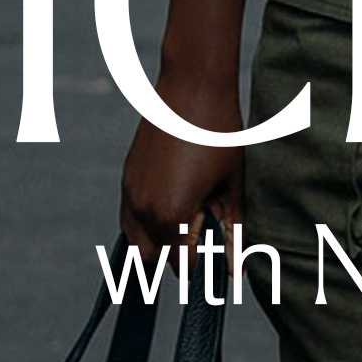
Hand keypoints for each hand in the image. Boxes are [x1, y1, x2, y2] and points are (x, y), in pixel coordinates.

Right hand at [119, 73, 247, 255]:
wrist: (192, 89)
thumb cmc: (221, 137)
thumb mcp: (233, 187)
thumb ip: (233, 232)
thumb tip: (235, 271)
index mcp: (170, 216)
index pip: (181, 265)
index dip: (202, 267)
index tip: (217, 260)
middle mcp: (142, 211)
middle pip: (153, 259)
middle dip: (178, 257)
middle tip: (205, 239)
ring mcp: (129, 195)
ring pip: (135, 243)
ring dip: (159, 243)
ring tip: (190, 224)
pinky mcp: (126, 180)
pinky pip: (128, 220)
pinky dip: (145, 226)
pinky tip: (171, 211)